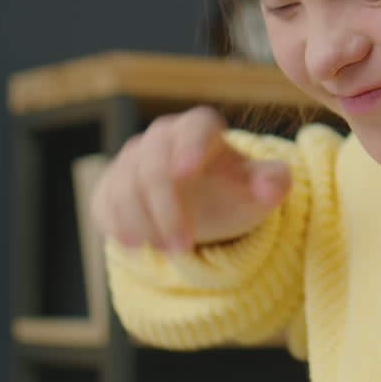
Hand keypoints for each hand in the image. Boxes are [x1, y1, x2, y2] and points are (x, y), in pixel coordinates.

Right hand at [90, 106, 290, 250]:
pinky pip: (106, 201)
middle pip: (153, 165)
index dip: (190, 146)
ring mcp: (132, 159)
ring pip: (125, 186)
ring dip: (144, 224)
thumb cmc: (236, 192)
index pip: (194, 128)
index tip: (185, 172)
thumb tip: (269, 189)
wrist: (207, 207)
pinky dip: (119, 226)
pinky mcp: (112, 184)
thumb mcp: (262, 190)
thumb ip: (274, 183)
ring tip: (170, 253)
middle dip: (167, 210)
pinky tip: (138, 247)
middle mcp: (162, 136)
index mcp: (201, 128)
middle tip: (184, 248)